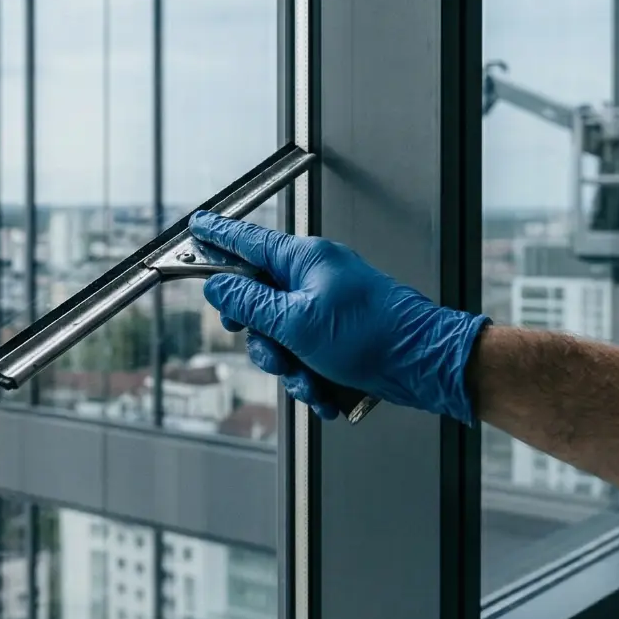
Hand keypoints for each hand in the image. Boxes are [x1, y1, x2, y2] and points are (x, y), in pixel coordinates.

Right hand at [188, 211, 487, 424]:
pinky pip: (305, 355)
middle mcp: (315, 278)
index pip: (248, 240)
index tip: (196, 228)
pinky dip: (311, 377)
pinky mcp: (338, 335)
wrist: (422, 365)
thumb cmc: (372, 335)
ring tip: (311, 379)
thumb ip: (250, 303)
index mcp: (305, 260)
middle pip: (259, 301)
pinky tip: (326, 391)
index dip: (217, 236)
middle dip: (264, 339)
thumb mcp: (296, 322)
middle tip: (275, 351)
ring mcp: (327, 307)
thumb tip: (218, 286)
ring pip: (281, 337)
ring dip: (291, 367)